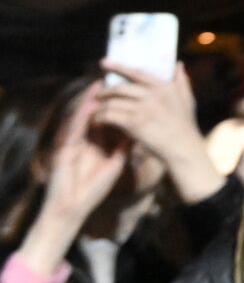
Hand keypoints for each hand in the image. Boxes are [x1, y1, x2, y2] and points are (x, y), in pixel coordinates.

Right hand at [19, 82, 129, 275]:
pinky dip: (81, 116)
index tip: (132, 87)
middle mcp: (85, 137)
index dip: (119, 102)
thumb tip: (140, 127)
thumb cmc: (93, 188)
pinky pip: (74, 129)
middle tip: (116, 76)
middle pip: (96, 112)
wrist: (73, 206)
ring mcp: (74, 141)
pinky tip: (89, 105)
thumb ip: (125, 145)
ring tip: (102, 82)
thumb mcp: (115, 163)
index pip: (108, 116)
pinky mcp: (64, 148)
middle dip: (105, 95)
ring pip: (83, 116)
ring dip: (91, 99)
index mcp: (97, 140)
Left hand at [96, 62, 223, 203]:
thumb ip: (182, 81)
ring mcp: (144, 108)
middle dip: (105, 90)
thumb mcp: (187, 99)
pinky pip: (111, 115)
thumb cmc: (185, 125)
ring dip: (100, 106)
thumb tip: (178, 64)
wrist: (183, 148)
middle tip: (97, 94)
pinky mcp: (135, 123)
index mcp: (164, 87)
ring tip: (95, 110)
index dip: (119, 67)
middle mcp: (153, 95)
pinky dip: (101, 117)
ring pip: (113, 102)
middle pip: (121, 87)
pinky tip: (98, 121)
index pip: (137, 72)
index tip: (104, 62)